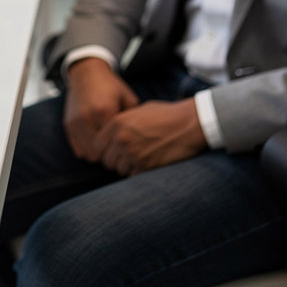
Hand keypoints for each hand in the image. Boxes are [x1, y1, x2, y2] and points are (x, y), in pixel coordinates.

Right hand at [63, 56, 138, 161]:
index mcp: (104, 110)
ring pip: (89, 154)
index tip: (128, 149)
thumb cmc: (110, 86)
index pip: (114, 143)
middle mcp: (87, 117)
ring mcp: (76, 122)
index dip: (122, 149)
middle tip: (118, 152)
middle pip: (101, 152)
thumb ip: (133, 120)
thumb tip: (140, 141)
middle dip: (110, 155)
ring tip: (107, 149)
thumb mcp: (127, 97)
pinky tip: (96, 144)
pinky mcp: (68, 124)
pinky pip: (78, 150)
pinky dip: (87, 151)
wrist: (86, 73)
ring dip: (98, 155)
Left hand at [91, 99, 207, 175]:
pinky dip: (138, 173)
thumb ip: (123, 122)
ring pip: (119, 170)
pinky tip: (148, 163)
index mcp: (117, 123)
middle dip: (115, 160)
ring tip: (140, 159)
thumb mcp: (139, 110)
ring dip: (127, 167)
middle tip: (127, 157)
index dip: (104, 150)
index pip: (98, 145)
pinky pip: (133, 176)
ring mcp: (133, 154)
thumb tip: (112, 134)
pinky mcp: (146, 167)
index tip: (113, 150)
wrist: (189, 124)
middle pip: (107, 160)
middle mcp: (121, 139)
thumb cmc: (166, 114)